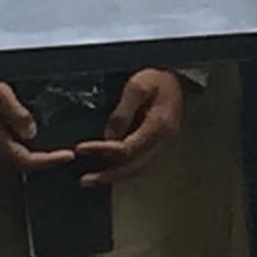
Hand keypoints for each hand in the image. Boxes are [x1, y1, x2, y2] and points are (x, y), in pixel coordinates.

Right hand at [0, 81, 73, 175]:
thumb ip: (16, 113)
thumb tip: (31, 133)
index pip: (24, 160)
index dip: (48, 161)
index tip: (68, 156)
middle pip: (18, 165)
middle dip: (43, 162)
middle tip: (65, 155)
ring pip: (10, 161)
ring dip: (32, 159)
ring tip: (54, 151)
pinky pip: (3, 153)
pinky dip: (21, 152)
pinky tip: (30, 142)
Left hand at [75, 68, 186, 185]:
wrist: (176, 76)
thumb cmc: (156, 78)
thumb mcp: (137, 87)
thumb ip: (122, 112)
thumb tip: (109, 137)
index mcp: (159, 126)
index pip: (127, 147)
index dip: (102, 150)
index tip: (80, 149)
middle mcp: (162, 139)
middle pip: (134, 166)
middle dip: (108, 175)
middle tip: (83, 181)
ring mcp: (162, 142)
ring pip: (137, 167)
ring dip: (114, 175)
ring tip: (92, 180)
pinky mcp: (157, 142)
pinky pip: (139, 161)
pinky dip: (123, 168)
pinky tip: (109, 169)